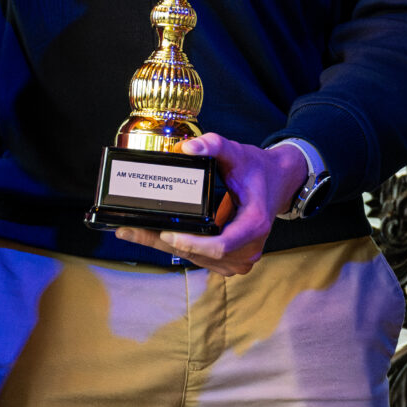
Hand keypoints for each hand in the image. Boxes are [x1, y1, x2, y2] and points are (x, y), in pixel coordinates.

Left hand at [116, 136, 310, 277]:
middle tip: (129, 230)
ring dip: (165, 248)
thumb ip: (213, 145)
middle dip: (163, 243)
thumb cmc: (256, 169)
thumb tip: (186, 148)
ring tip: (132, 232)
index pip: (221, 245)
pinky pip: (200, 259)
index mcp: (254, 224)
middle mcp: (250, 248)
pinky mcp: (231, 261)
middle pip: (201, 255)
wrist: (278, 182)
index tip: (167, 233)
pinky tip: (152, 236)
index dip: (192, 243)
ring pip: (196, 259)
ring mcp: (241, 259)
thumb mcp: (237, 151)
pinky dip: (177, 248)